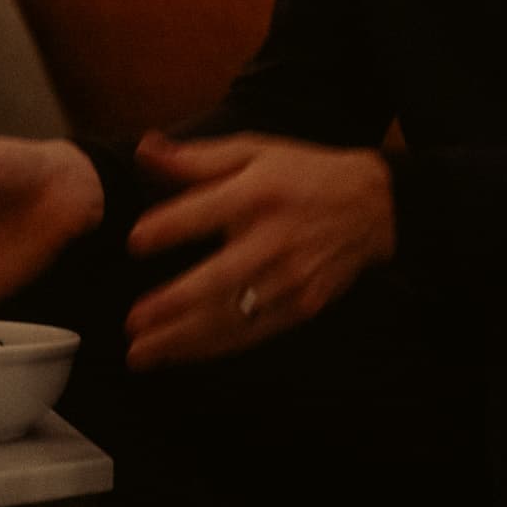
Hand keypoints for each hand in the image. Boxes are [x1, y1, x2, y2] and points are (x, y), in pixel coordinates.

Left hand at [122, 131, 393, 369]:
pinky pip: (252, 333)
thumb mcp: (252, 152)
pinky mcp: (303, 306)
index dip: (168, 228)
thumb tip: (144, 150)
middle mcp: (274, 240)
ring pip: (233, 317)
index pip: (205, 212)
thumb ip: (194, 158)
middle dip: (173, 305)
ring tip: (142, 354)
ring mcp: (291, 279)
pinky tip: (180, 356)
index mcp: (257, 194)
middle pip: (219, 279)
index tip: (134, 243)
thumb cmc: (301, 175)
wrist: (374, 206)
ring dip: (184, 339)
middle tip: (132, 323)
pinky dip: (214, 348)